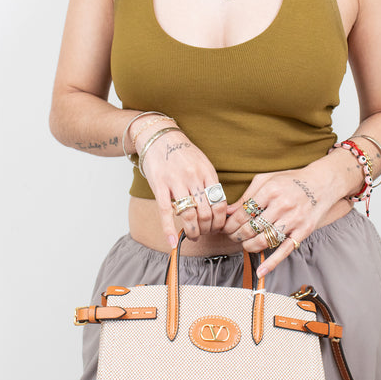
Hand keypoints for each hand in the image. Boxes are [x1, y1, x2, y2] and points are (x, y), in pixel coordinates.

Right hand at [140, 127, 226, 245]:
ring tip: (192, 236)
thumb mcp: (202, 163)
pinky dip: (169, 230)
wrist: (159, 137)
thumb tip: (218, 208)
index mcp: (207, 173)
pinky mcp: (159, 185)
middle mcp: (194, 177)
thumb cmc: (182, 152)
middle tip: (204, 233)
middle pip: (206, 213)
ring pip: (189, 215)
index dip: (220, 221)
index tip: (217, 228)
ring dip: (193, 231)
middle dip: (207, 229)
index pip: (220, 204)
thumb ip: (210, 183)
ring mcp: (176, 181)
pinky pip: (166, 212)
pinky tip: (172, 243)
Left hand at [222, 163, 342, 276]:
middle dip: (236, 236)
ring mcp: (293, 219)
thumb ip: (247, 195)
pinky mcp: (303, 231)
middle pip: (251, 228)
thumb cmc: (291, 181)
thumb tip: (228, 211)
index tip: (225, 227)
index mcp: (270, 190)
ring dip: (249, 246)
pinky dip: (272, 263)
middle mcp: (282, 205)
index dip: (230, 223)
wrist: (322, 183)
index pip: (243, 213)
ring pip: (264, 240)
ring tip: (245, 244)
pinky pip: (285, 250)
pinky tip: (261, 271)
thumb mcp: (267, 179)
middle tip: (232, 237)